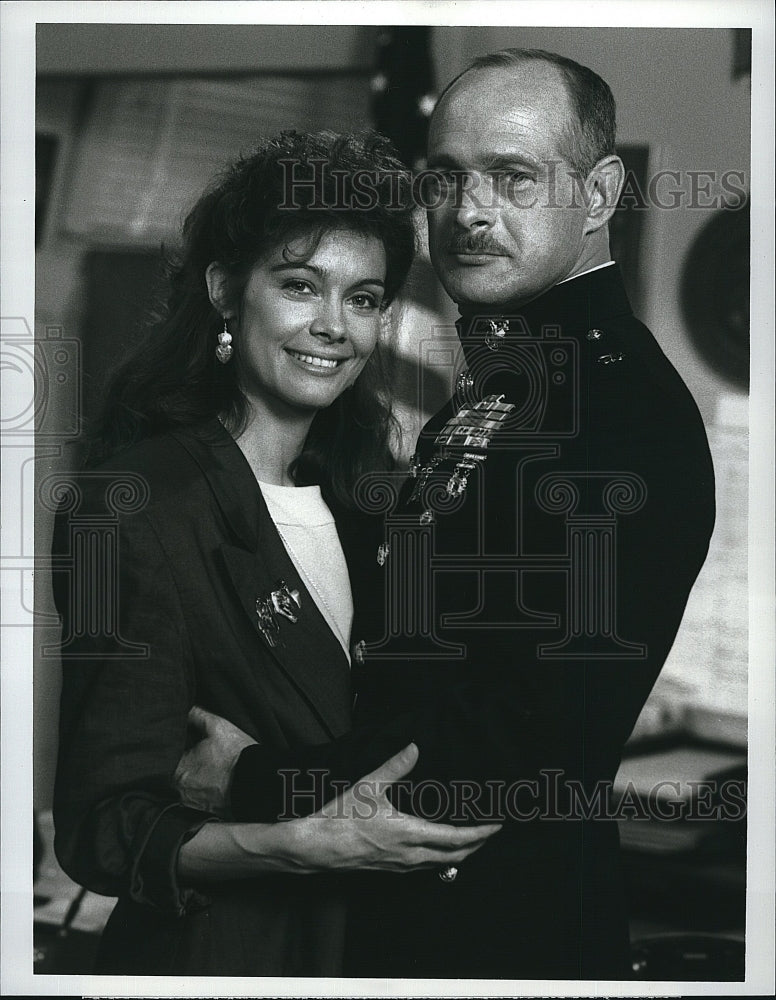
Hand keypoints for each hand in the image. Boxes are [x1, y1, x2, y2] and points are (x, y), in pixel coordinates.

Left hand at [174, 706, 257, 815]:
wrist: (258, 783)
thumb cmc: (237, 754)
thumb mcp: (218, 727)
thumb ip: (197, 715)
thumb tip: (185, 708)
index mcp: (178, 768)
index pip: (165, 755)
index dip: (174, 746)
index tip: (183, 741)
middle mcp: (179, 789)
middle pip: (172, 772)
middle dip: (181, 762)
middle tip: (196, 753)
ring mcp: (190, 803)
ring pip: (182, 786)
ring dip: (189, 777)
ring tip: (205, 767)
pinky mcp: (202, 811)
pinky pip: (193, 798)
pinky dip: (198, 789)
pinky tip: (209, 780)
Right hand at [280, 743, 501, 873]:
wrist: (314, 848)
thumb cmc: (339, 819)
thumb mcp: (368, 786)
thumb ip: (394, 766)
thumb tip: (414, 748)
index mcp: (409, 834)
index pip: (457, 838)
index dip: (481, 833)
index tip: (497, 825)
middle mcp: (409, 855)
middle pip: (456, 856)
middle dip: (478, 845)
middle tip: (491, 832)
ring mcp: (400, 865)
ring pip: (442, 864)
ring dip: (461, 853)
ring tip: (472, 839)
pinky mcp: (390, 868)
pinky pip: (425, 867)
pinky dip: (441, 858)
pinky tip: (437, 848)